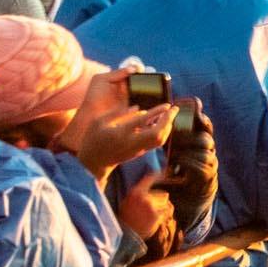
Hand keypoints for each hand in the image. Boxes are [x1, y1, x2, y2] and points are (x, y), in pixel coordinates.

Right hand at [58, 73, 174, 179]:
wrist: (93, 161)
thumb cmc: (93, 137)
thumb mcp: (99, 121)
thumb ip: (118, 113)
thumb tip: (139, 108)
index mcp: (119, 132)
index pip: (143, 120)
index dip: (157, 112)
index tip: (167, 105)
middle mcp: (131, 142)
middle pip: (157, 134)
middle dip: (168, 120)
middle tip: (175, 109)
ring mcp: (137, 149)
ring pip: (159, 140)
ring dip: (167, 126)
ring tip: (169, 114)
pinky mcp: (139, 153)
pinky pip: (155, 143)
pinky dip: (162, 132)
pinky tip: (162, 123)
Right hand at [116, 167, 173, 245]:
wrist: (126, 233)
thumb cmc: (127, 218)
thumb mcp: (128, 202)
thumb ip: (139, 194)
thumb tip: (149, 186)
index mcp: (135, 192)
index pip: (148, 179)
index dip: (156, 174)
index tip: (162, 170)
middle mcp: (143, 197)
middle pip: (163, 195)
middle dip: (160, 202)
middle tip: (151, 211)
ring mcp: (151, 206)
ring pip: (166, 204)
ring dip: (163, 209)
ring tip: (152, 216)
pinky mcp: (156, 215)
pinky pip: (167, 212)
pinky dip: (165, 215)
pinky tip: (157, 220)